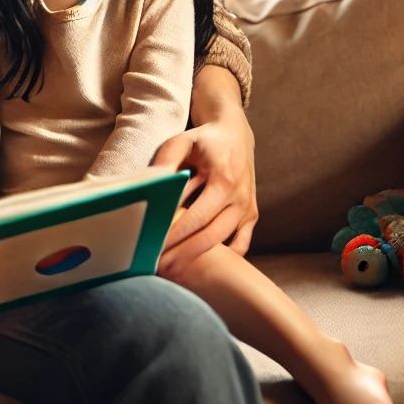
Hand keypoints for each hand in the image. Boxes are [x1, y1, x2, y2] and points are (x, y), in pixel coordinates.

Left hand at [153, 111, 257, 278]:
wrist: (234, 135)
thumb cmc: (203, 141)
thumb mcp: (182, 142)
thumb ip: (167, 160)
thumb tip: (152, 181)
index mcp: (224, 179)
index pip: (197, 216)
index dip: (176, 234)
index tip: (156, 247)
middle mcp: (239, 197)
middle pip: (210, 236)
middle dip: (184, 254)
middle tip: (160, 266)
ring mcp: (247, 208)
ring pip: (224, 242)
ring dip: (198, 257)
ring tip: (172, 268)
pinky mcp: (251, 215)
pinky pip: (241, 244)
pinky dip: (224, 257)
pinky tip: (201, 263)